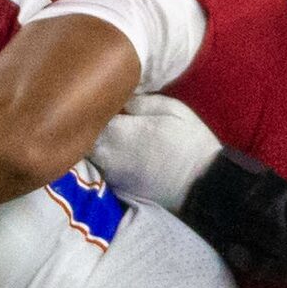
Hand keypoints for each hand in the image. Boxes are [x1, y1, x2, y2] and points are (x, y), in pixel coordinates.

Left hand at [90, 95, 220, 210]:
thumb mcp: (172, 109)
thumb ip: (140, 101)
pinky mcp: (118, 189)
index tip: (101, 99)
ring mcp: (111, 174)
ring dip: (96, 144)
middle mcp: (108, 154)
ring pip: (91, 155)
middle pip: (84, 137)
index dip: (93, 106)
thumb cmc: (190, 142)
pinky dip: (105, 161)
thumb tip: (120, 98)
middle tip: (102, 116)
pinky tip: (118, 154)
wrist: (203, 185)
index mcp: (119, 130)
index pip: (89, 114)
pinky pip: (102, 170)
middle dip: (89, 125)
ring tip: (110, 134)